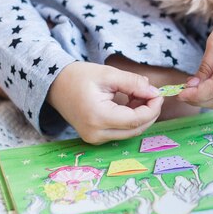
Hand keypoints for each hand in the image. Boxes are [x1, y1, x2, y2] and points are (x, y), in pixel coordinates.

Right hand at [47, 62, 162, 143]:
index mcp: (98, 117)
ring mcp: (95, 139)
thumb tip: (154, 92)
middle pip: (135, 129)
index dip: (152, 108)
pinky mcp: (95, 138)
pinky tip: (129, 103)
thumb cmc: (78, 76)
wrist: (54, 85)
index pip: (135, 120)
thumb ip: (133, 83)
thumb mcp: (107, 74)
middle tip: (153, 94)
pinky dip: (130, 119)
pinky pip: (120, 131)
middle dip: (149, 113)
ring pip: (129, 132)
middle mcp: (96, 134)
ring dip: (140, 116)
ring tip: (138, 95)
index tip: (158, 94)